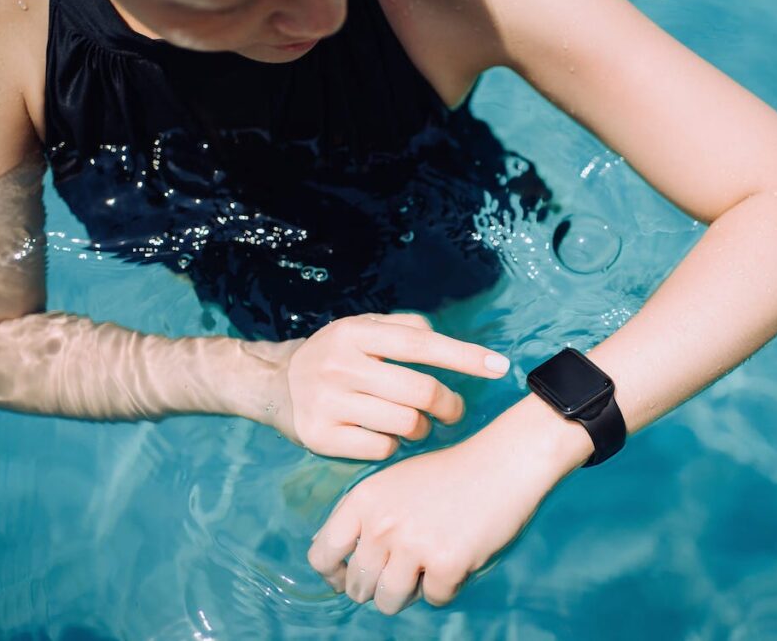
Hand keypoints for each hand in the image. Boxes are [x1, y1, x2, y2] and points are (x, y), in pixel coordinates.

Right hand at [270, 312, 510, 459]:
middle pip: (421, 391)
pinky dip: (393, 446)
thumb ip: (404, 328)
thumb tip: (444, 340)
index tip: (500, 368)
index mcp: (355, 333)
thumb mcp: (363, 328)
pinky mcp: (321, 436)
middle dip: (449, 405)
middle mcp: (340, 365)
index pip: (421, 344)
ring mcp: (328, 402)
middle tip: (454, 411)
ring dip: (422, 428)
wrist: (276, 386)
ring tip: (415, 423)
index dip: (464, 357)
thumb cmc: (338, 356)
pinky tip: (384, 436)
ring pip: (405, 424)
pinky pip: (382, 448)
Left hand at [306, 402, 579, 613]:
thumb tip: (341, 569)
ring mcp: (413, 545)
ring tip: (428, 567)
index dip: (335, 573)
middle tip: (405, 568)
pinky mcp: (446, 563)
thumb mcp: (394, 484)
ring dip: (409, 593)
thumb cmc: (451, 474)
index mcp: (364, 500)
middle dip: (378, 586)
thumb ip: (365, 519)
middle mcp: (382, 524)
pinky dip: (447, 586)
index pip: (322, 555)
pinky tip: (459, 556)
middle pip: (358, 587)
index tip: (350, 577)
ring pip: (390, 601)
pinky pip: (435, 599)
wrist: (503, 462)